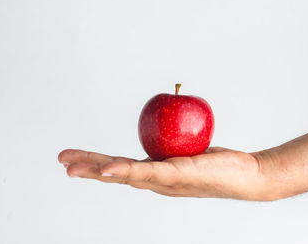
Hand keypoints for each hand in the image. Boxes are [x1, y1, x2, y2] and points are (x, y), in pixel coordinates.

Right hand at [58, 147, 272, 200]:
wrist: (246, 177)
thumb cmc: (220, 163)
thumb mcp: (190, 151)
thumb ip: (174, 145)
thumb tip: (168, 125)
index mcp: (157, 176)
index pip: (122, 168)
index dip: (99, 164)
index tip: (78, 157)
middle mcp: (157, 182)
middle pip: (116, 174)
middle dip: (87, 168)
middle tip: (61, 160)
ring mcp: (165, 182)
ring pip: (124, 176)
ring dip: (96, 171)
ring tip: (71, 167)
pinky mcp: (177, 176)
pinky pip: (147, 172)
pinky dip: (124, 171)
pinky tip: (107, 170)